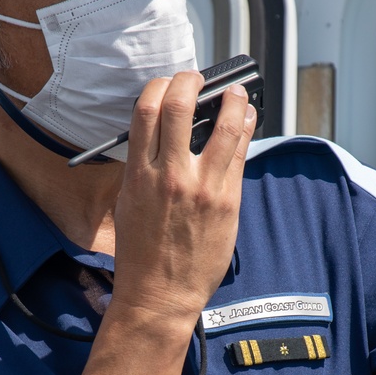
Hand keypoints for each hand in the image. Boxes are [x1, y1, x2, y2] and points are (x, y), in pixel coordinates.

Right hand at [111, 70, 256, 328]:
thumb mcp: (128, 202)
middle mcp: (169, 175)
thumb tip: (162, 133)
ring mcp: (201, 187)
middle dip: (192, 81)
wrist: (159, 295)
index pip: (146, 109)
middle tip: (199, 79)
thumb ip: (144, 166)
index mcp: (138, 173)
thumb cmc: (140, 253)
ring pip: (224, 125)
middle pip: (181, 106)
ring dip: (233, 100)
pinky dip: (245, 129)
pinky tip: (247, 120)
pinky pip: (240, 154)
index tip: (169, 84)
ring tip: (236, 93)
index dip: (160, 86)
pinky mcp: (227, 202)